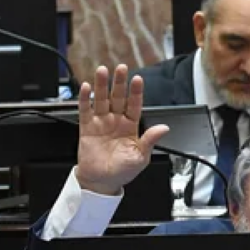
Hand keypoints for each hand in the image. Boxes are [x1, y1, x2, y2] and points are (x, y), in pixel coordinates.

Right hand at [77, 65, 170, 196]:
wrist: (102, 181)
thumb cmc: (123, 170)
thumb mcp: (141, 156)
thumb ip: (150, 140)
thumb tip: (163, 128)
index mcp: (132, 126)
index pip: (135, 105)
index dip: (136, 92)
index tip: (137, 79)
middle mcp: (116, 121)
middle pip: (118, 97)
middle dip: (119, 83)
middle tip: (121, 68)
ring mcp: (101, 123)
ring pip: (102, 100)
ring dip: (102, 86)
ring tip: (102, 71)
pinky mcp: (87, 128)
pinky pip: (85, 111)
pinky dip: (85, 99)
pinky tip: (86, 88)